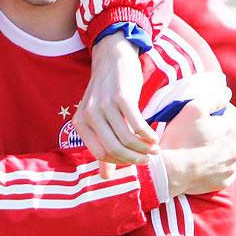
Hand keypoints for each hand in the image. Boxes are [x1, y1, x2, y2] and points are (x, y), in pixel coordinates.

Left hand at [74, 32, 158, 169]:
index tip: (133, 161)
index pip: (101, 154)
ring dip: (144, 148)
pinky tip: (154, 137)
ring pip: (126, 139)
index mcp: (80, 123)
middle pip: (113, 149)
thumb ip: (102, 146)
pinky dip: (148, 135)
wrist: (112, 57)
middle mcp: (89, 115)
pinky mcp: (122, 96)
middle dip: (133, 159)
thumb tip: (105, 177)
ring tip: (154, 150)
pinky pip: (137, 124)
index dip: (119, 162)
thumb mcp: (98, 118)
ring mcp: (105, 105)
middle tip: (148, 161)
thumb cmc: (107, 91)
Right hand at [161, 92, 235, 197]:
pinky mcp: (224, 181)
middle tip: (197, 134)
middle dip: (217, 132)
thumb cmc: (179, 139)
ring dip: (218, 149)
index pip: (230, 112)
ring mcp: (231, 166)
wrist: (170, 172)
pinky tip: (202, 164)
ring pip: (227, 152)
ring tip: (197, 150)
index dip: (216, 111)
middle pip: (229, 133)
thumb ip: (213, 98)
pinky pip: (224, 170)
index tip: (202, 117)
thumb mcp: (192, 109)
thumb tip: (227, 93)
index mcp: (231, 128)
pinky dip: (216, 166)